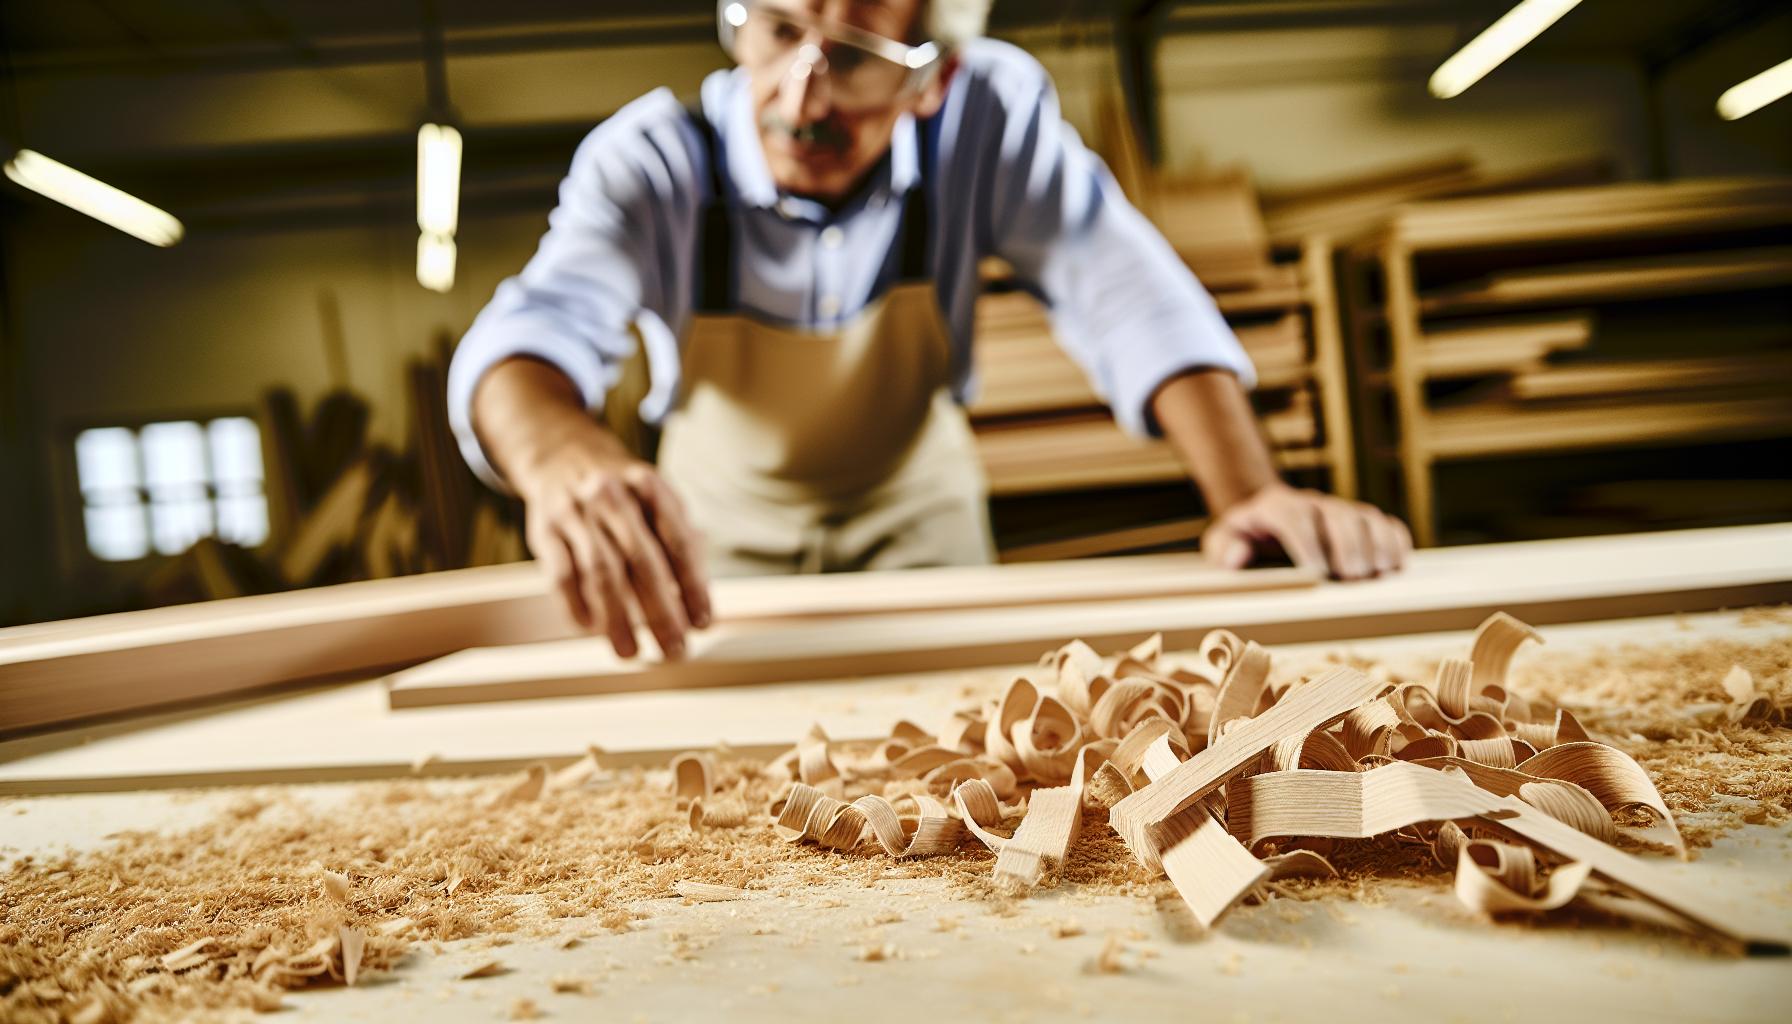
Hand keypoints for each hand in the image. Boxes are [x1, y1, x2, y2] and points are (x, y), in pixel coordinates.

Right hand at [512, 440, 711, 659]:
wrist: (561, 456)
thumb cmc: (623, 493)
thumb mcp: (657, 500)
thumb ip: (680, 542)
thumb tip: (699, 601)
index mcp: (649, 486)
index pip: (678, 541)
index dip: (693, 585)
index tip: (702, 623)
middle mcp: (612, 495)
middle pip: (642, 560)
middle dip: (661, 611)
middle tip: (674, 649)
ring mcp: (575, 512)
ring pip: (600, 572)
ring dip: (618, 619)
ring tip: (631, 652)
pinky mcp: (544, 530)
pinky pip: (561, 575)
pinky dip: (577, 606)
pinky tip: (591, 630)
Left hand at [1202, 482, 1410, 580]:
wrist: (1266, 517)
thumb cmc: (1244, 537)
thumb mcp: (1223, 539)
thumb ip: (1224, 547)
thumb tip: (1238, 557)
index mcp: (1276, 506)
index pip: (1294, 516)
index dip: (1307, 542)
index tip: (1317, 572)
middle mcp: (1312, 503)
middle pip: (1337, 514)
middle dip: (1347, 545)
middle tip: (1351, 578)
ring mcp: (1340, 508)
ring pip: (1366, 516)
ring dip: (1376, 544)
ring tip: (1378, 574)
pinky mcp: (1361, 519)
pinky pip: (1385, 523)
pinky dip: (1396, 541)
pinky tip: (1397, 565)